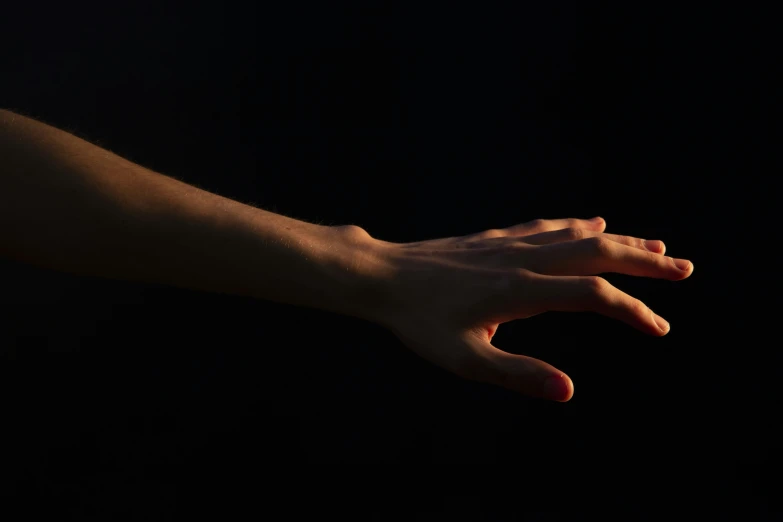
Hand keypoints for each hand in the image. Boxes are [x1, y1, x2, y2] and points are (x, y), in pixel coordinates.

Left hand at [364, 217, 693, 401]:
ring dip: (618, 240)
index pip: (593, 297)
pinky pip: (546, 226)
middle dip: (643, 261)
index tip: (659, 327)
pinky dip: (576, 225)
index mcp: (521, 291)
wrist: (382, 276)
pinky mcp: (495, 238)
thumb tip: (568, 391)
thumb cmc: (419, 321)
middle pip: (597, 253)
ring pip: (576, 235)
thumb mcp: (463, 359)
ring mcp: (509, 244)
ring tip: (654, 243)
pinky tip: (591, 221)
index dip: (632, 311)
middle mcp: (523, 260)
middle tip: (683, 267)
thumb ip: (516, 374)